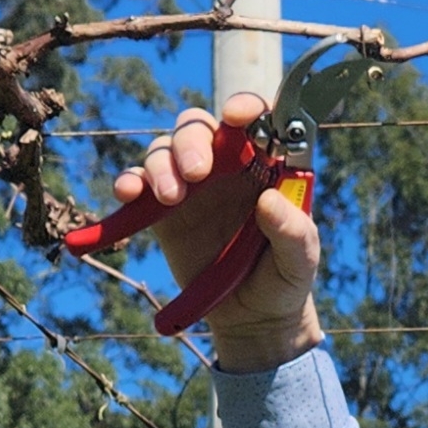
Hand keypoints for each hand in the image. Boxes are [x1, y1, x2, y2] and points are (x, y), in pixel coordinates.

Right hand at [115, 94, 322, 370]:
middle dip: (192, 142)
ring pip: (166, 150)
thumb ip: (293, 232)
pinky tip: (127, 194)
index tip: (236, 116)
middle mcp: (225, 167)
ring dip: (163, 166)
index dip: (246, 108)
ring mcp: (191, 186)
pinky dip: (130, 182)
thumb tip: (269, 200)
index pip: (255, 121)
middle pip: (199, 129)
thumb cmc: (284, 279)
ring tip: (171, 199)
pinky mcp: (162, 211)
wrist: (252, 318)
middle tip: (197, 174)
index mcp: (264, 166)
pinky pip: (140, 184)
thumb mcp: (301, 261)